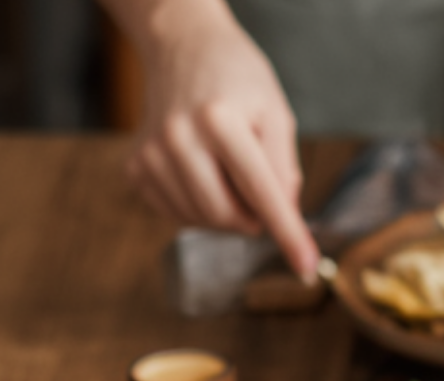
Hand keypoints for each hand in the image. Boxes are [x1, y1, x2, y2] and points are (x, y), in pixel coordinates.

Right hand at [122, 8, 319, 279]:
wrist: (181, 48)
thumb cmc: (236, 80)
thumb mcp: (276, 112)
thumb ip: (284, 168)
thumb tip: (283, 218)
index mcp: (220, 120)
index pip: (261, 191)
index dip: (287, 233)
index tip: (306, 268)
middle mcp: (178, 138)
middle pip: (227, 217)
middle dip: (253, 218)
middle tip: (259, 190)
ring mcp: (151, 156)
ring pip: (202, 221)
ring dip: (227, 211)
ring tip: (227, 168)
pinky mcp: (137, 169)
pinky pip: (178, 214)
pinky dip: (200, 206)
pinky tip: (201, 171)